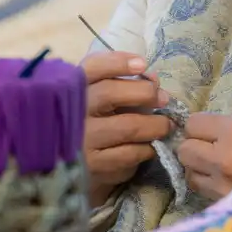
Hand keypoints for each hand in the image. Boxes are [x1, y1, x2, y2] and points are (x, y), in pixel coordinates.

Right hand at [81, 50, 172, 206]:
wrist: (65, 170)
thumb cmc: (88, 126)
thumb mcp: (96, 100)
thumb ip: (121, 84)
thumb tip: (154, 79)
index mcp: (70, 90)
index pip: (92, 67)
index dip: (118, 62)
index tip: (142, 64)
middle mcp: (72, 113)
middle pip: (109, 92)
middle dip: (144, 92)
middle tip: (163, 99)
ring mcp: (80, 141)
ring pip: (128, 126)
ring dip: (154, 125)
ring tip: (166, 126)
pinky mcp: (92, 167)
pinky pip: (129, 155)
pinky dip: (146, 149)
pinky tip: (149, 147)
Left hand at [178, 112, 231, 200]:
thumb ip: (226, 125)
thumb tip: (204, 131)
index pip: (192, 124)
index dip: (198, 126)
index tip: (207, 130)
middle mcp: (225, 157)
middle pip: (185, 150)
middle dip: (194, 146)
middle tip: (208, 147)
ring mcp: (225, 182)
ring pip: (190, 174)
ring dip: (198, 168)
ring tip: (215, 165)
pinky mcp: (228, 201)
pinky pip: (203, 191)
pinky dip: (208, 184)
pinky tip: (222, 179)